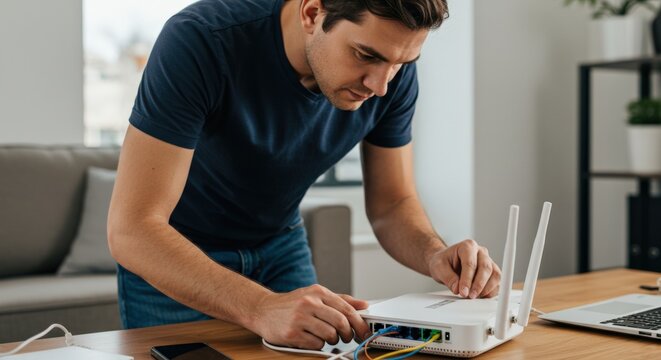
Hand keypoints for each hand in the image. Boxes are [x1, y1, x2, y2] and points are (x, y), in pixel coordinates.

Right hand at [252, 284, 370, 349]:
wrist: (262, 309)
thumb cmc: (292, 304)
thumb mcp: (315, 295)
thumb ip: (340, 299)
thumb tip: (363, 305)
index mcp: (318, 292)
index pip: (346, 308)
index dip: (359, 323)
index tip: (365, 332)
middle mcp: (309, 303)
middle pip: (341, 323)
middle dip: (348, 334)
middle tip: (346, 337)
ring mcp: (299, 318)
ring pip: (330, 335)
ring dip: (332, 340)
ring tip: (325, 336)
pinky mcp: (292, 334)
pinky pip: (316, 344)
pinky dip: (318, 344)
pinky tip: (311, 338)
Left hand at [428, 239, 500, 298]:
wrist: (446, 262)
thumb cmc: (443, 262)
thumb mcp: (438, 267)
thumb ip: (448, 277)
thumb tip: (457, 289)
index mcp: (467, 246)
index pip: (470, 263)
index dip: (467, 279)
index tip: (463, 292)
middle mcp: (480, 252)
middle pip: (486, 268)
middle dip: (478, 285)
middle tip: (470, 296)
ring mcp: (488, 261)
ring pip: (495, 275)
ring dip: (486, 289)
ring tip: (474, 296)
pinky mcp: (492, 272)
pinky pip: (497, 283)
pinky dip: (491, 292)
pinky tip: (481, 296)